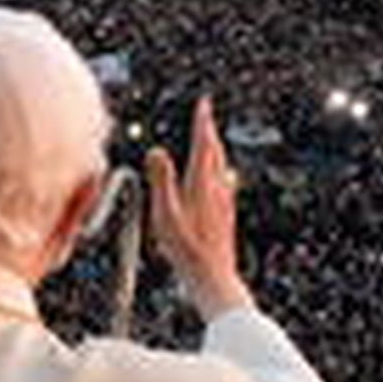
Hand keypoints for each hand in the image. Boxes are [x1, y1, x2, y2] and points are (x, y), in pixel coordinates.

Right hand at [146, 97, 252, 319]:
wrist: (214, 278)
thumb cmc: (187, 251)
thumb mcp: (165, 214)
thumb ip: (161, 180)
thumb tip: (156, 150)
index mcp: (203, 184)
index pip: (204, 144)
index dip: (203, 122)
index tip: (204, 103)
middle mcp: (218, 189)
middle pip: (216, 153)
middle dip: (209, 131)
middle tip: (205, 115)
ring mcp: (224, 203)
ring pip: (221, 167)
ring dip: (214, 149)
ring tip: (210, 141)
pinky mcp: (226, 216)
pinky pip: (223, 182)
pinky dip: (218, 169)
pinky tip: (222, 179)